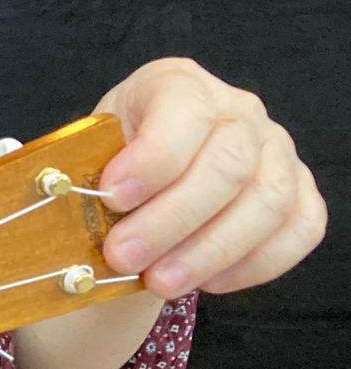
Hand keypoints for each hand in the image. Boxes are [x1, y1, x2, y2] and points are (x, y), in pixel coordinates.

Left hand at [96, 59, 326, 298]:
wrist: (145, 183)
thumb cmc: (114, 164)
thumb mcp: (88, 153)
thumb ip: (84, 172)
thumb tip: (66, 204)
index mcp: (180, 85)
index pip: (184, 111)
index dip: (151, 159)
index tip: (111, 198)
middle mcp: (239, 111)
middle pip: (227, 165)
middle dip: (171, 220)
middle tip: (124, 258)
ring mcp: (277, 152)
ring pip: (267, 203)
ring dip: (209, 251)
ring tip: (158, 282)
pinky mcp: (301, 194)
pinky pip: (300, 230)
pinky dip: (254, 264)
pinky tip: (207, 283)